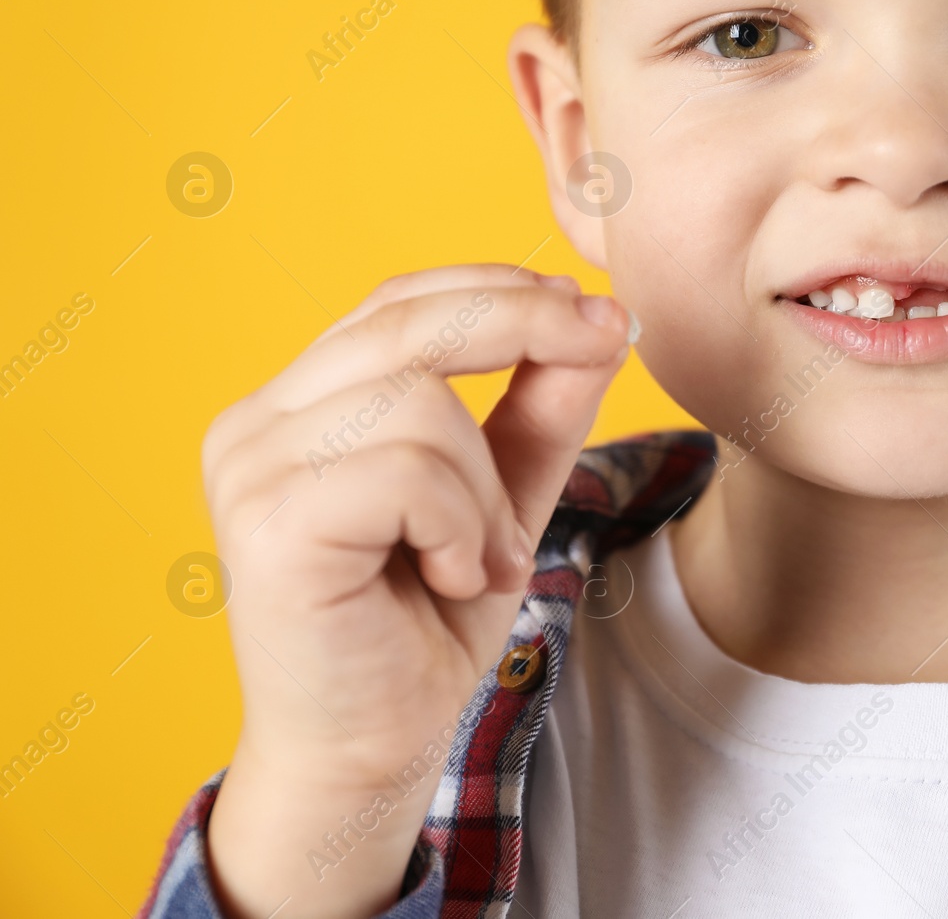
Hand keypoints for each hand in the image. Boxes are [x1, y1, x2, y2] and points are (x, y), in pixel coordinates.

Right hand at [198, 264, 631, 918]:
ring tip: (482, 561)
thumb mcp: (503, 495)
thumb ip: (539, 410)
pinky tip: (451, 578)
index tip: (596, 312)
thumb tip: (598, 319)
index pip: (399, 302)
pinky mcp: (269, 525)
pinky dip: (460, 526)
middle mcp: (256, 422)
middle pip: (406, 323)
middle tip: (606, 344)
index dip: (502, 290)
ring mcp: (250, 470)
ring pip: (419, 402)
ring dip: (486, 488)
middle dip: (524, 324)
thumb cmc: (425, 623)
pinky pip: (407, 473)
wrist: (370, 750)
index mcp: (300, 404)